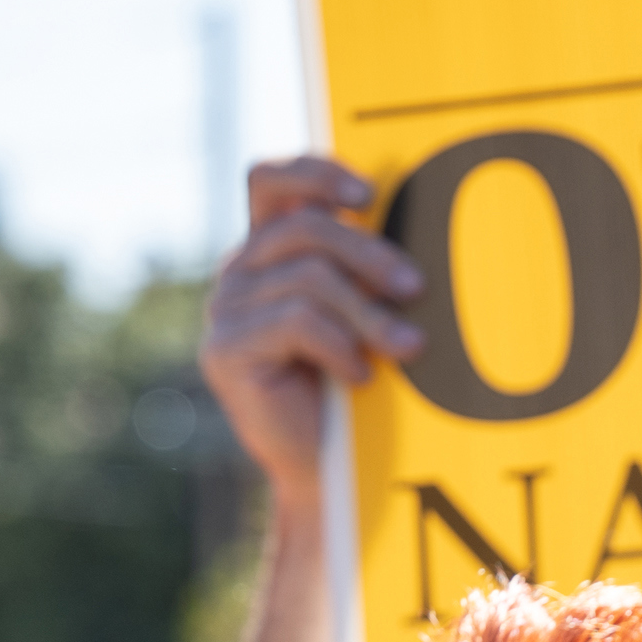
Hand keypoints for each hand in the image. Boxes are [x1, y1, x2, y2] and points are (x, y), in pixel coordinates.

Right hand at [201, 154, 421, 509]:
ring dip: (369, 314)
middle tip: (416, 290)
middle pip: (304, 228)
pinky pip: (295, 322)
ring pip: (308, 279)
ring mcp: (226, 309)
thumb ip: (366, 271)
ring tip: (409, 350)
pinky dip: (339, 346)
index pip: (273, 181)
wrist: (324, 468)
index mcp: (270, 249)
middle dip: (369, 254)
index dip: (316, 172)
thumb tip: (417, 232)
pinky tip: (359, 376)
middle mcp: (240, 271)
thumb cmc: (355, 388)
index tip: (368, 195)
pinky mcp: (225, 350)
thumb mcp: (364, 315)